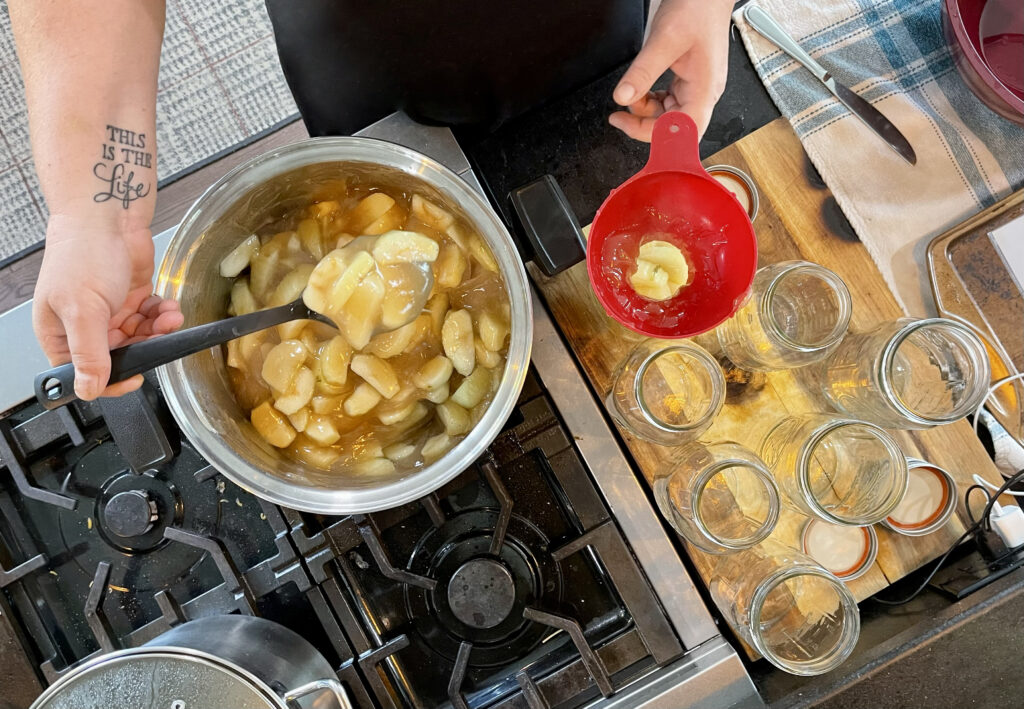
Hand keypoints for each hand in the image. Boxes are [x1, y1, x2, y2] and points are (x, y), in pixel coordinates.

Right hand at [32, 216, 182, 400]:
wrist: (107, 215)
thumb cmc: (83, 253)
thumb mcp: (82, 309)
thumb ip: (88, 353)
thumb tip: (88, 389)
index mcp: (59, 333)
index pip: (84, 373)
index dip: (110, 380)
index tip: (135, 378)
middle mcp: (83, 326)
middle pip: (119, 357)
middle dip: (144, 348)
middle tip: (158, 337)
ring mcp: (109, 312)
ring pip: (140, 338)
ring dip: (158, 331)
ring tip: (168, 317)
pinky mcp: (131, 298)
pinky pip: (151, 319)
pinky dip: (163, 316)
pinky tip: (168, 306)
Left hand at [610, 0, 732, 140]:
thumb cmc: (697, 10)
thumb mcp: (664, 40)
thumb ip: (643, 71)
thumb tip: (623, 97)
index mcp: (705, 89)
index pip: (685, 130)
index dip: (658, 136)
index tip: (631, 128)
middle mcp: (703, 94)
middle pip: (674, 128)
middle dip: (644, 123)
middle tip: (619, 115)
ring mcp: (696, 89)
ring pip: (667, 116)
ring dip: (645, 112)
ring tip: (632, 94)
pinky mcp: (688, 83)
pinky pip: (667, 103)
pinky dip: (650, 101)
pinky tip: (641, 90)